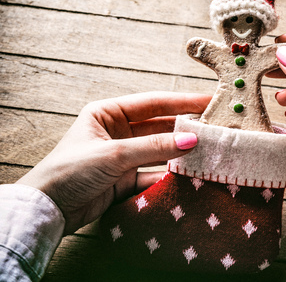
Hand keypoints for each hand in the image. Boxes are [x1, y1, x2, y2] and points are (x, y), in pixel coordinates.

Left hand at [17, 92, 210, 233]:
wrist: (47, 209)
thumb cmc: (70, 170)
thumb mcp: (114, 154)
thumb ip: (154, 147)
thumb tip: (191, 141)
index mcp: (108, 113)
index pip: (152, 103)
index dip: (182, 101)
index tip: (208, 100)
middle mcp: (117, 131)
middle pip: (159, 126)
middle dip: (185, 128)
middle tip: (213, 128)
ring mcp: (123, 155)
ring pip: (159, 150)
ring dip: (179, 152)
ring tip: (207, 151)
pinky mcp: (125, 178)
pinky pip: (153, 172)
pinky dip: (169, 174)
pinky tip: (188, 174)